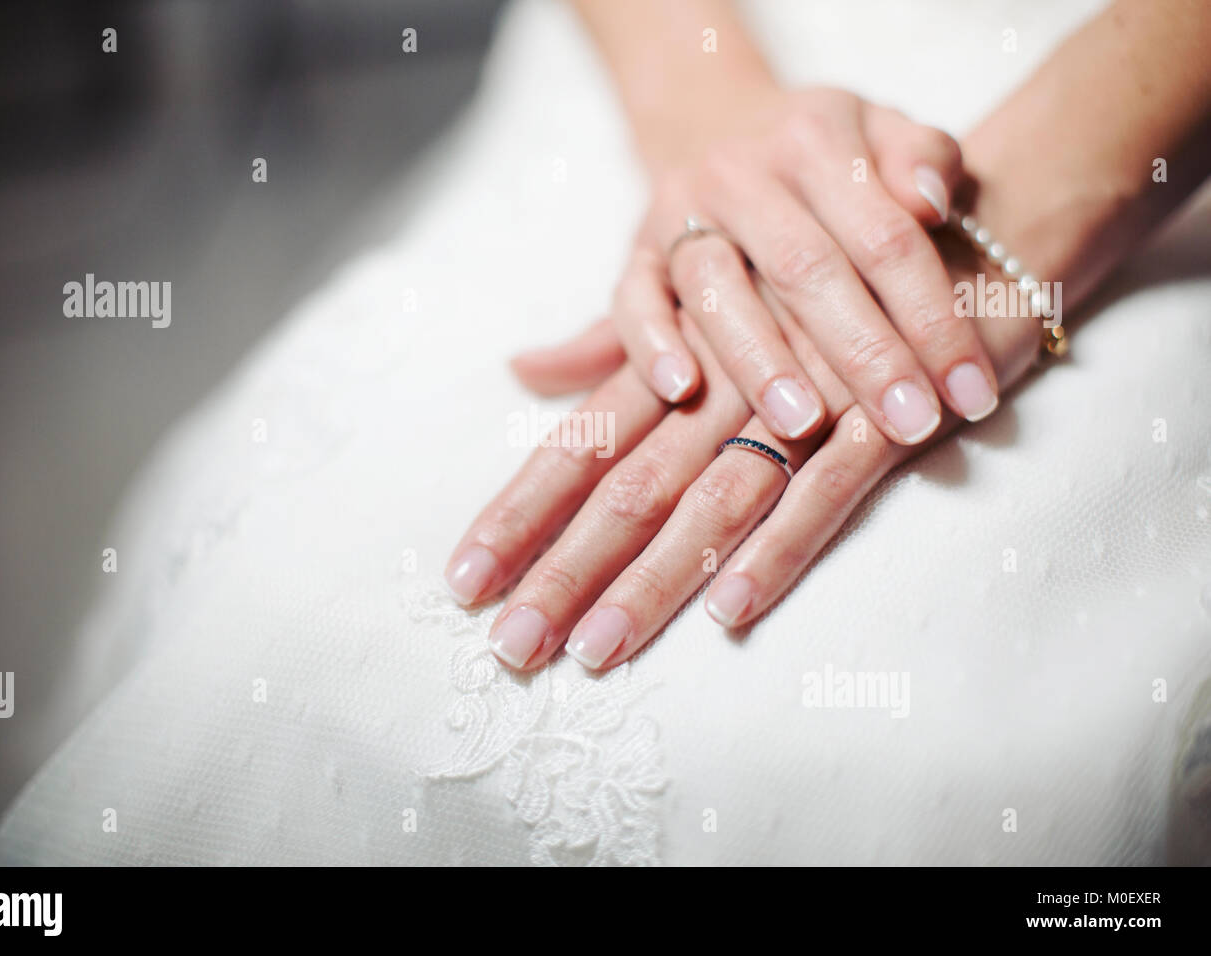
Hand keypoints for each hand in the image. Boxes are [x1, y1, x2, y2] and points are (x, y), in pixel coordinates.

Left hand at [448, 243, 1040, 670]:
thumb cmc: (820, 270)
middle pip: (625, 487)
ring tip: (595, 650)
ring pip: (708, 501)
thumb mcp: (707, 297)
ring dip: (651, 580)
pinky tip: (726, 612)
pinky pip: (822, 493)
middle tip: (509, 646)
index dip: (518, 512)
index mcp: (674, 356)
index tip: (464, 578)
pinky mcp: (878, 416)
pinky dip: (776, 551)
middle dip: (564, 569)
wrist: (959, 222)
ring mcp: (799, 400)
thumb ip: (613, 340)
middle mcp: (719, 380)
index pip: (579, 445)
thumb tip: (523, 367)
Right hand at [525, 87, 1003, 447]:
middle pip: (807, 267)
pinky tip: (682, 390)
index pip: (886, 236)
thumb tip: (931, 201)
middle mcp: (741, 172)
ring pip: (715, 287)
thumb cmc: (828, 160)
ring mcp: (678, 213)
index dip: (936, 318)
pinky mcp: (634, 254)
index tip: (975, 394)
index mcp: (816, 137)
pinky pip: (631, 299)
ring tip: (803, 423)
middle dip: (864, 353)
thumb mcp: (887, 132)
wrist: (718, 128)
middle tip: (910, 424)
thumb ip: (925, 157)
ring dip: (759, 358)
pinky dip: (650, 342)